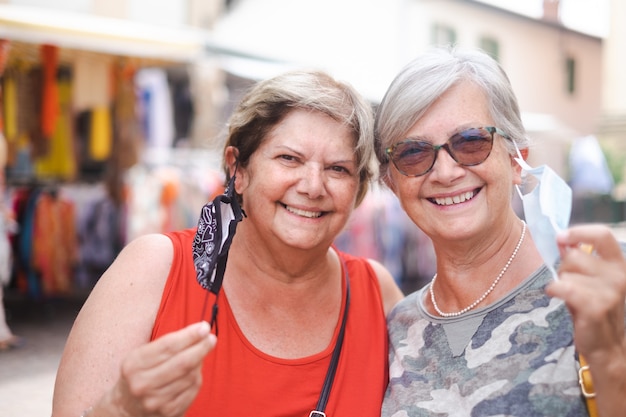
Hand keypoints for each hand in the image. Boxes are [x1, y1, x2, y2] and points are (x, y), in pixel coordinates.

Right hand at [95, 321, 216, 416]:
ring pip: (190, 376)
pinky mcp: (168, 412)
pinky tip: (195, 372)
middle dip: (201, 348)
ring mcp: (155, 401)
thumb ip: (168, 344)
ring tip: (199, 355)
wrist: (126, 407)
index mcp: (134, 364)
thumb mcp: (143, 355)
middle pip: (182, 362)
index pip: (168, 346)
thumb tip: (199, 332)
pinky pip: (192, 390)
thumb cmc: (140, 374)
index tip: (204, 327)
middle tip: (211, 338)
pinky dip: (197, 378)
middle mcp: (142, 384)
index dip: (189, 335)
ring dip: (199, 363)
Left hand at [547, 224, 625, 358]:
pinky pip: (564, 287)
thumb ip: (577, 260)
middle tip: (567, 283)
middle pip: (574, 255)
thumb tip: (562, 239)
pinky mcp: (597, 306)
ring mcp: (610, 292)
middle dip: (563, 267)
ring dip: (560, 282)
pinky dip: (554, 290)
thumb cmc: (594, 310)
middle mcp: (619, 276)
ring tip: (568, 296)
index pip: (603, 235)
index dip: (579, 232)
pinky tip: (556, 296)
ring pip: (567, 273)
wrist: (607, 347)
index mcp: (619, 265)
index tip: (561, 236)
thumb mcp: (588, 281)